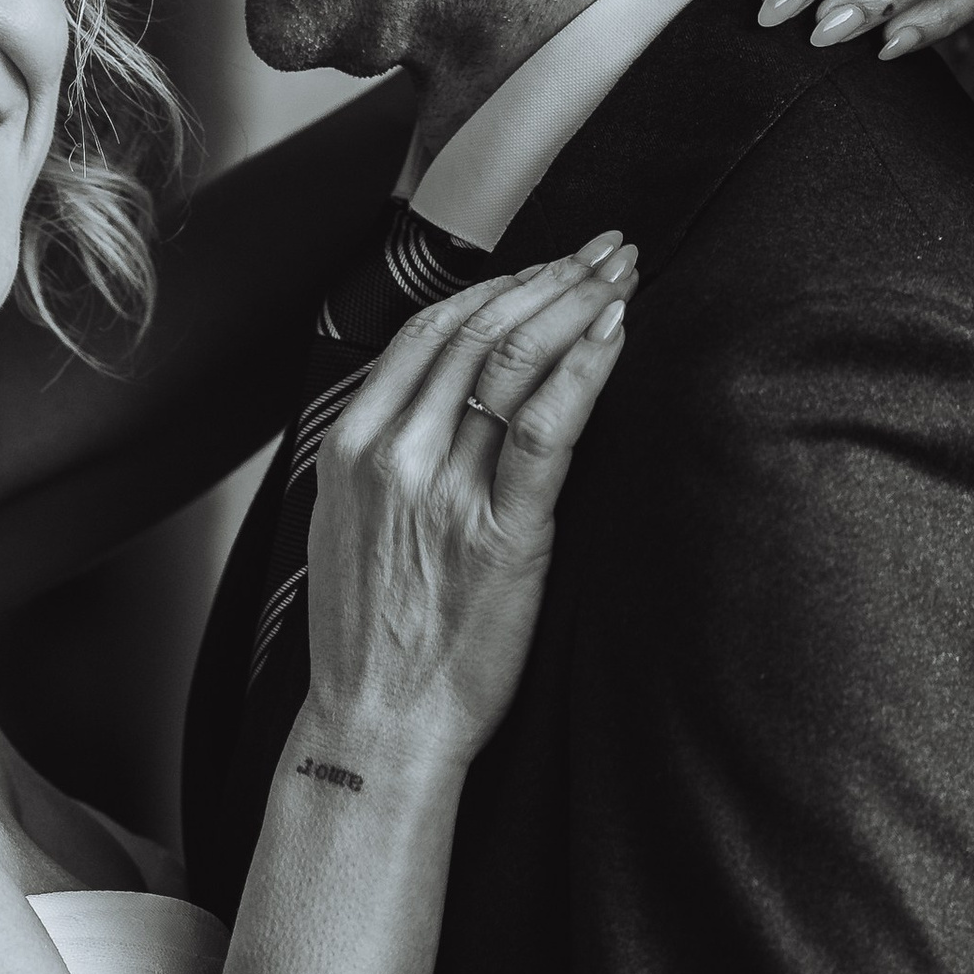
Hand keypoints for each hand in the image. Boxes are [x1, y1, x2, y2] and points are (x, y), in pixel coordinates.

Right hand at [305, 243, 634, 771]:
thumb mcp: (349, 526)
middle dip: (552, 276)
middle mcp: (391, 454)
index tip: (549, 266)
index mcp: (350, 446)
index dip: (498, 285)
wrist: (377, 726)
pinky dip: (585, 368)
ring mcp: (443, 491)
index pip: (427, 331)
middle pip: (478, 329)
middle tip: (606, 248)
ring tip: (624, 273)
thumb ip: (386, 456)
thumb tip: (440, 402)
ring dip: (578, 303)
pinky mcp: (500, 533)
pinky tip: (615, 332)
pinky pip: (546, 427)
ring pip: (513, 362)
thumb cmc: (373, 639)